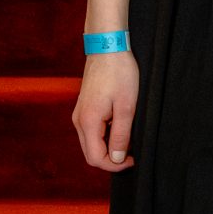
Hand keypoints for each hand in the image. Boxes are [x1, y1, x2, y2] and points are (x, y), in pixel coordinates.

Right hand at [73, 53, 139, 170]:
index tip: (133, 159)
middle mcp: (79, 121)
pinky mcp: (84, 108)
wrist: (107, 48)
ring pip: (91, 144)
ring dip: (108, 148)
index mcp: (88, 122)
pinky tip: (120, 128)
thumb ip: (120, 135)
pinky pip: (92, 132)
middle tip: (133, 154)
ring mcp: (80, 114)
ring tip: (128, 140)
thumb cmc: (120, 74)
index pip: (95, 159)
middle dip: (111, 160)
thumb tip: (116, 159)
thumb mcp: (126, 107)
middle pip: (91, 154)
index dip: (114, 165)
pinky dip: (105, 137)